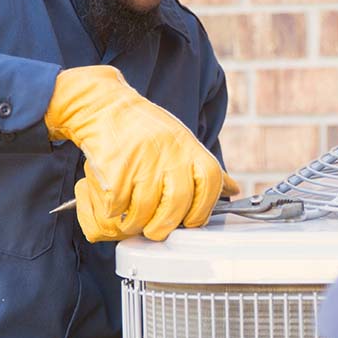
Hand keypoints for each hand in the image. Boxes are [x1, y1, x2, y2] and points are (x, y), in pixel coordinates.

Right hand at [45, 66, 238, 241]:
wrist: (104, 106)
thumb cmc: (144, 128)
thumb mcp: (181, 141)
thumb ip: (203, 168)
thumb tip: (232, 188)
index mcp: (189, 148)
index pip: (210, 183)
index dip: (203, 209)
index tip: (191, 221)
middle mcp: (169, 153)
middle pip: (178, 202)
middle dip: (166, 225)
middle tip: (156, 231)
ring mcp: (142, 160)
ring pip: (145, 209)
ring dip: (136, 223)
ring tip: (131, 221)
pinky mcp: (116, 167)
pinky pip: (118, 204)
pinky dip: (113, 210)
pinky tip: (114, 204)